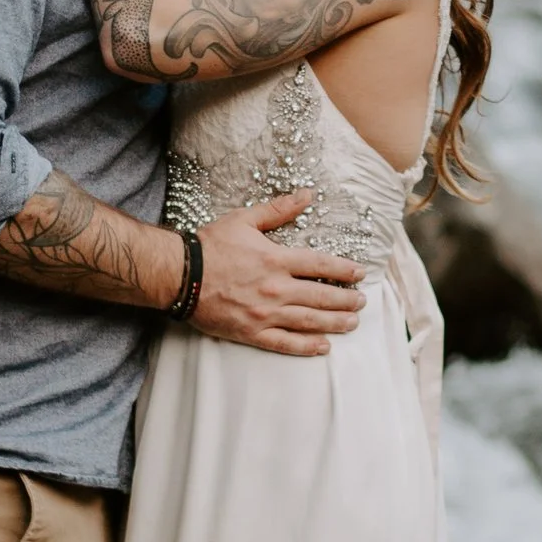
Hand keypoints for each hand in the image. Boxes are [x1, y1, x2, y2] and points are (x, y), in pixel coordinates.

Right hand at [190, 196, 362, 354]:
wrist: (179, 275)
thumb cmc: (210, 246)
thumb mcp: (244, 220)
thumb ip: (278, 210)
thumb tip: (306, 195)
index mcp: (276, 260)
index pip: (321, 266)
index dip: (344, 270)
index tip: (360, 274)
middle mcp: (276, 289)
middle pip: (321, 296)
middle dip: (346, 300)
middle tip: (362, 302)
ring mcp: (265, 314)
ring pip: (309, 321)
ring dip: (335, 323)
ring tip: (352, 323)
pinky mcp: (251, 333)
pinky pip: (285, 343)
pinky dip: (306, 346)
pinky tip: (324, 347)